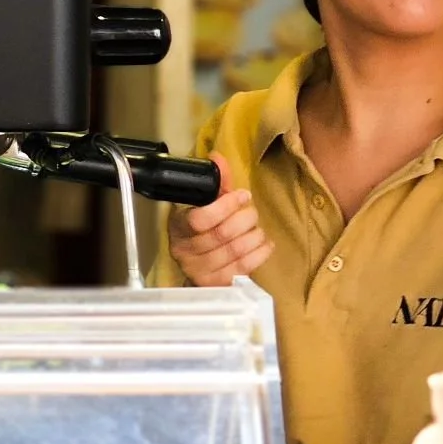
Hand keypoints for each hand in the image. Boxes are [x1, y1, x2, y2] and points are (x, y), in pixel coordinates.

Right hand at [167, 152, 273, 287]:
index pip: (200, 219)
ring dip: (255, 235)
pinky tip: (264, 243)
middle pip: (223, 234)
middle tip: (251, 212)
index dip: (226, 205)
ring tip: (256, 228)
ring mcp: (201, 271)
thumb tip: (218, 158)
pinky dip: (261, 252)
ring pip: (236, 250)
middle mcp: (186, 252)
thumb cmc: (202, 229)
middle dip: (245, 218)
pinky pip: (246, 268)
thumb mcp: (204, 204)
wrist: (197, 264)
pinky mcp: (219, 285)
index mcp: (178, 227)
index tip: (242, 195)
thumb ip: (215, 182)